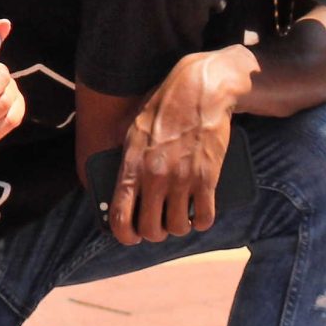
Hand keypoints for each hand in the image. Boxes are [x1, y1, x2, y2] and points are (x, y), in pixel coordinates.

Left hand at [112, 49, 238, 244]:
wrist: (199, 90)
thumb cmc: (163, 107)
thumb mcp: (133, 130)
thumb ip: (126, 161)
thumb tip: (119, 190)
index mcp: (132, 166)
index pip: (120, 217)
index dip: (125, 235)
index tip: (132, 235)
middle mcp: (154, 177)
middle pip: (151, 229)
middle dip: (155, 232)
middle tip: (160, 224)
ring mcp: (182, 179)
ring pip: (178, 227)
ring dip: (179, 227)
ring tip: (180, 217)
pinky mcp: (207, 177)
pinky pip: (204, 217)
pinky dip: (202, 221)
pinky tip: (200, 215)